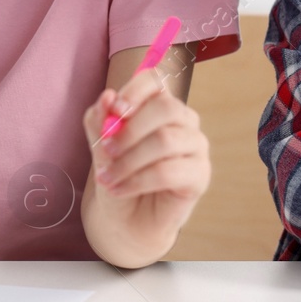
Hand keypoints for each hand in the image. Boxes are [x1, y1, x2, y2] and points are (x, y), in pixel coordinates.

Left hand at [82, 65, 210, 266]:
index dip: (135, 90)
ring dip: (129, 160)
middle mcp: (183, 121)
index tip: (115, 109)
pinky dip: (137, 180)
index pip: (155, 82)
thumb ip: (101, 121)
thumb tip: (106, 98)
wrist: (126, 220)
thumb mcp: (101, 147)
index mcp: (160, 106)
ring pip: (166, 140)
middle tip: (106, 149)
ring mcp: (196, 147)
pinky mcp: (199, 176)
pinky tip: (120, 189)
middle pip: (165, 107)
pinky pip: (169, 172)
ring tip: (108, 177)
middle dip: (130, 129)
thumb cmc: (118, 176)